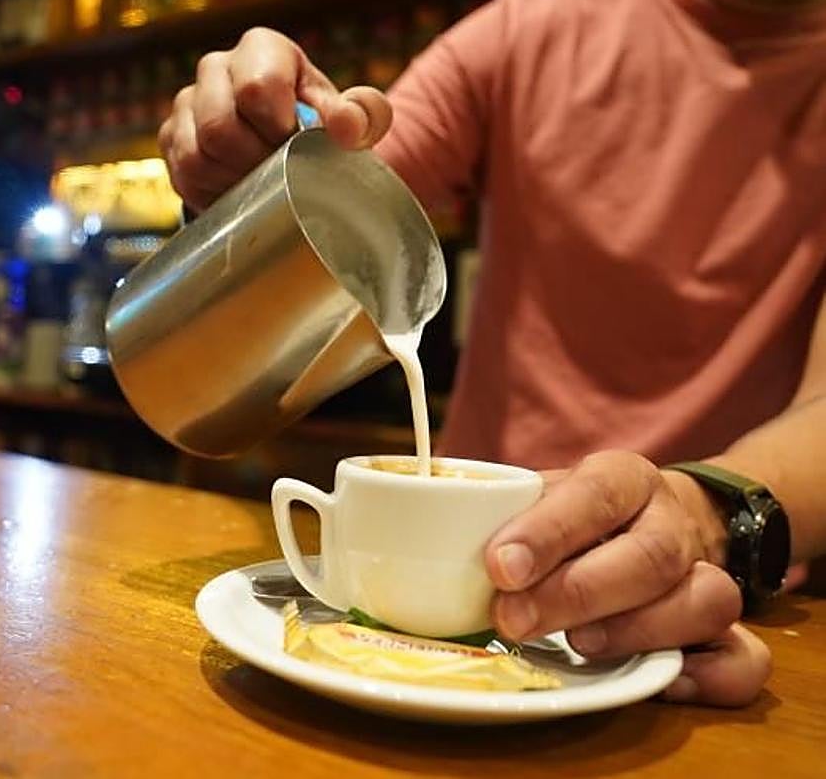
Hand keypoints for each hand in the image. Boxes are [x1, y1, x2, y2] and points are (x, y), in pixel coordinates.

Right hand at [158, 27, 391, 212]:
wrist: (283, 141)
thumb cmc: (319, 123)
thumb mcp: (352, 117)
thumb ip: (364, 115)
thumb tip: (347, 127)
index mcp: (262, 48)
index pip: (257, 88)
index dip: (277, 129)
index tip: (295, 143)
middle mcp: (216, 67)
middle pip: (218, 126)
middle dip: (252, 161)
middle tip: (277, 174)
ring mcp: (187, 102)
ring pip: (195, 154)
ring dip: (231, 180)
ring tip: (259, 183)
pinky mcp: (172, 137)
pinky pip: (183, 174)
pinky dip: (212, 191)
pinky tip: (237, 190)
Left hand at [484, 450, 768, 705]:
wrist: (650, 516)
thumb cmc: (572, 514)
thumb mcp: (536, 495)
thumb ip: (494, 514)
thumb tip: (415, 542)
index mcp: (621, 478)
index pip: (594, 494)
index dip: (548, 532)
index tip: (498, 566)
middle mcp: (670, 522)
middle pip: (649, 556)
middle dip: (576, 594)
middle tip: (512, 620)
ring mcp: (705, 572)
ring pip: (707, 599)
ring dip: (637, 630)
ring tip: (578, 645)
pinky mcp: (723, 627)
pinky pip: (743, 655)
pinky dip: (708, 674)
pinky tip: (657, 680)